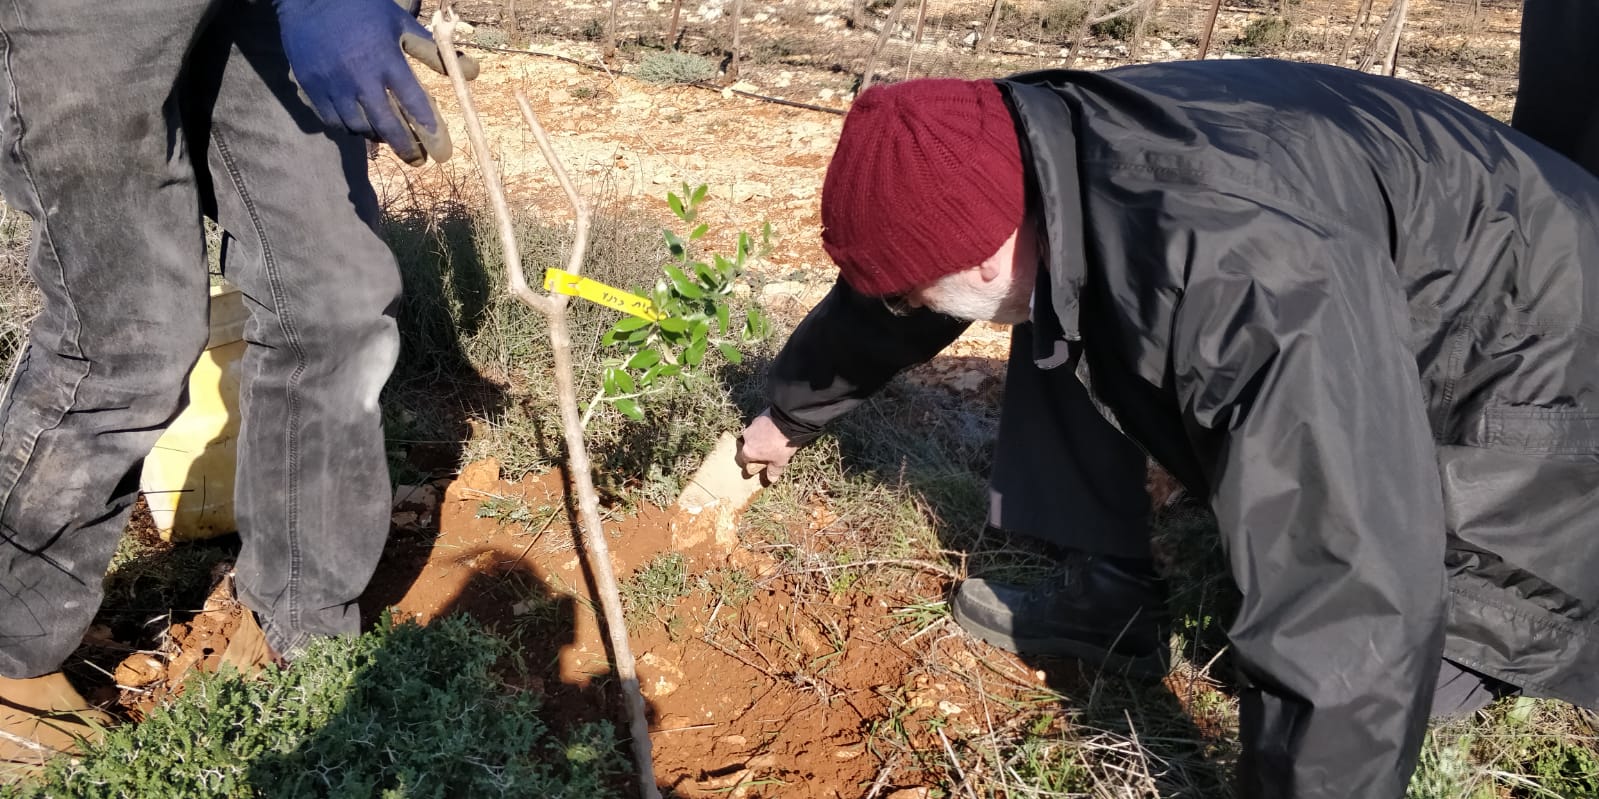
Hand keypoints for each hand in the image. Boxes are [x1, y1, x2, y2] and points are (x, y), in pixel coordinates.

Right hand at [273, 0, 479, 165]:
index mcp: (386, 58)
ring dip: (379, 137)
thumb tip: (474, 72)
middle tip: (419, 161)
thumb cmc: (363, 9)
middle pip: (387, 124)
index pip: (414, 103)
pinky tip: (362, 126)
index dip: (429, 130)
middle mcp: (359, 76)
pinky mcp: (311, 88)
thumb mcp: (400, 24)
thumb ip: (434, 52)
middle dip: (407, 148)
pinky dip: (351, 128)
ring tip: (391, 139)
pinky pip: (334, 121)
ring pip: (360, 127)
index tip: (441, 152)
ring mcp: (333, 84)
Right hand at [736, 410, 799, 482]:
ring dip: (760, 438)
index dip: (752, 462)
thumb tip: (770, 479)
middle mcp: (746, 438)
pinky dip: (764, 429)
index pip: (744, 460)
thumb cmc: (782, 444)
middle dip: (755, 449)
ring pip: (753, 435)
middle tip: (767, 451)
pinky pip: (759, 426)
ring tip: (772, 440)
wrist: (788, 421)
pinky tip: (774, 430)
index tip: (759, 463)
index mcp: (748, 451)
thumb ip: (773, 470)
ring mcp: (751, 426)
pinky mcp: (758, 417)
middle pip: (748, 446)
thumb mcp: (780, 461)